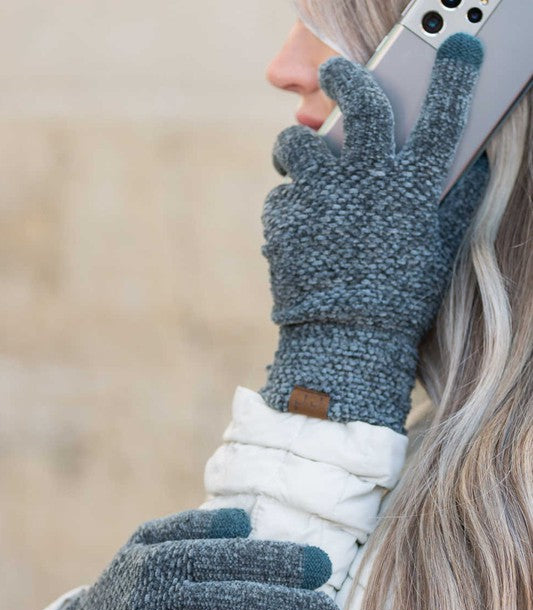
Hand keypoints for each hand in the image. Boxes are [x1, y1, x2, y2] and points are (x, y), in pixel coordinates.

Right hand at [38, 508, 338, 609]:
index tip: (322, 565)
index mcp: (160, 559)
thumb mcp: (147, 544)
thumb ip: (192, 526)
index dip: (280, 561)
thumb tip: (245, 520)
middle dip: (292, 604)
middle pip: (236, 601)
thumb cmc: (131, 588)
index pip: (230, 556)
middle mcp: (157, 600)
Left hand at [260, 33, 488, 431]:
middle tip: (336, 71)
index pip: (443, 115)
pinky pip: (282, 197)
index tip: (459, 48)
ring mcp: (323, 195)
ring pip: (297, 143)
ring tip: (298, 165)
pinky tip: (300, 232)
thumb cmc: (399, 299)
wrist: (347, 342)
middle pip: (358, 101)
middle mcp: (369, 180)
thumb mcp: (435, 251)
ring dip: (295, 150)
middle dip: (346, 75)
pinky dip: (290, 210)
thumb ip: (452, 204)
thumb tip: (473, 167)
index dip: (455, 76)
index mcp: (412, 187)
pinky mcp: (286, 217)